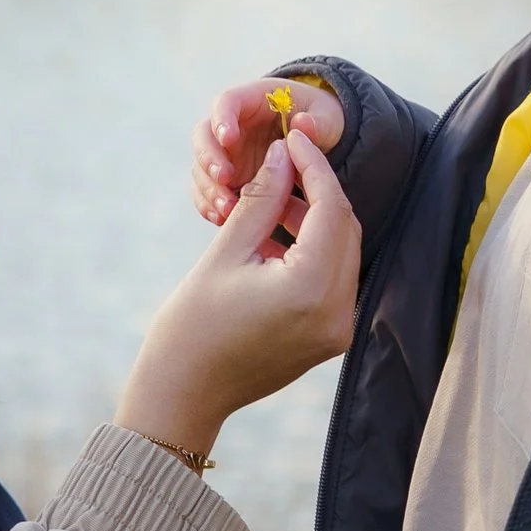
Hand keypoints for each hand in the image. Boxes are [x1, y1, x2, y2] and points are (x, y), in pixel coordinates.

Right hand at [117, 129, 358, 459]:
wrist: (184, 393)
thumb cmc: (192, 325)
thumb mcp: (226, 251)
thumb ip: (262, 199)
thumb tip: (282, 154)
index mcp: (310, 289)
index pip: (332, 208)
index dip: (314, 165)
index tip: (293, 136)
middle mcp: (335, 312)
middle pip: (346, 229)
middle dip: (319, 190)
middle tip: (285, 162)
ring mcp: (337, 330)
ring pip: (343, 253)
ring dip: (316, 220)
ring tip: (274, 198)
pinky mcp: (330, 338)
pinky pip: (334, 279)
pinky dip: (315, 251)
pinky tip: (279, 236)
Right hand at [193, 77, 345, 228]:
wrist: (317, 140)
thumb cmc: (320, 121)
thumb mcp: (327, 117)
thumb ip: (318, 122)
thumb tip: (302, 124)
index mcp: (253, 101)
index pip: (227, 102)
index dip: (223, 118)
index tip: (228, 138)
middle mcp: (232, 126)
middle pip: (204, 136)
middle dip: (209, 157)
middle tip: (224, 177)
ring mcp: (227, 154)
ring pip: (203, 168)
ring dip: (210, 188)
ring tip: (227, 209)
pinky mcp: (228, 180)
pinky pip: (209, 192)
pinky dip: (212, 206)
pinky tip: (223, 219)